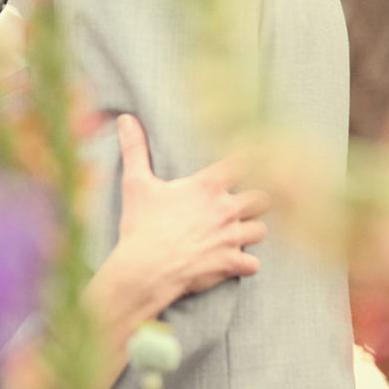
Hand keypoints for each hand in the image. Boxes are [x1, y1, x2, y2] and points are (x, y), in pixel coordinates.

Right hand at [115, 114, 268, 297]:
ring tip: (236, 234)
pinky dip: (246, 264)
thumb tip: (125, 119)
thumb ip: (135, 149)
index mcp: (208, 185)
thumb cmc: (141, 226)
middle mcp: (226, 208)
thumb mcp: (136, 184)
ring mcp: (231, 237)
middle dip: (254, 201)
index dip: (252, 161)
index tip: (253, 162)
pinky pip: (254, 264)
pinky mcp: (231, 263)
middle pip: (262, 198)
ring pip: (261, 230)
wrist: (144, 269)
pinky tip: (235, 262)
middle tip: (239, 206)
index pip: (246, 162)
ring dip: (251, 232)